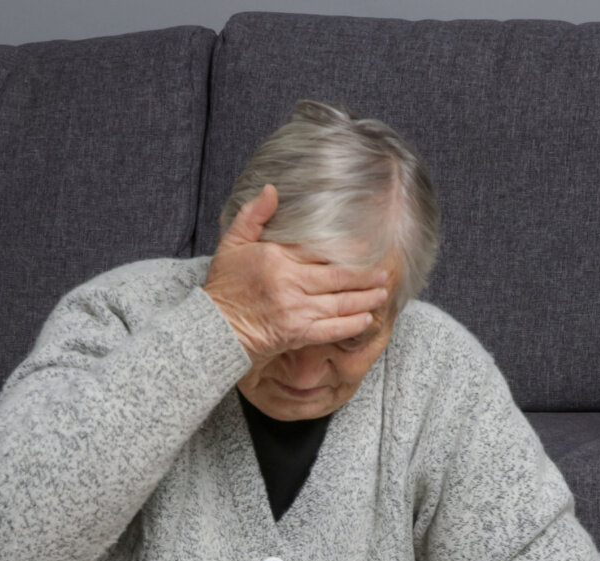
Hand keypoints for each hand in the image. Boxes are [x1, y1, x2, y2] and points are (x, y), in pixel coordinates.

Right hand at [202, 182, 389, 367]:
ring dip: (365, 299)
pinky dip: (352, 325)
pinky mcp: (298, 333)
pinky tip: (367, 319)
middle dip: (365, 276)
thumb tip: (271, 189)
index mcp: (276, 258)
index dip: (347, 249)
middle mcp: (290, 282)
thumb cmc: (223, 287)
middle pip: (338, 277)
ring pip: (340, 303)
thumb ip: (253, 215)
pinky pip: (332, 329)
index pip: (319, 250)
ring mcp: (296, 310)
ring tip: (382, 293)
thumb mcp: (232, 244)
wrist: (214, 329)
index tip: (367, 247)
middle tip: (385, 272)